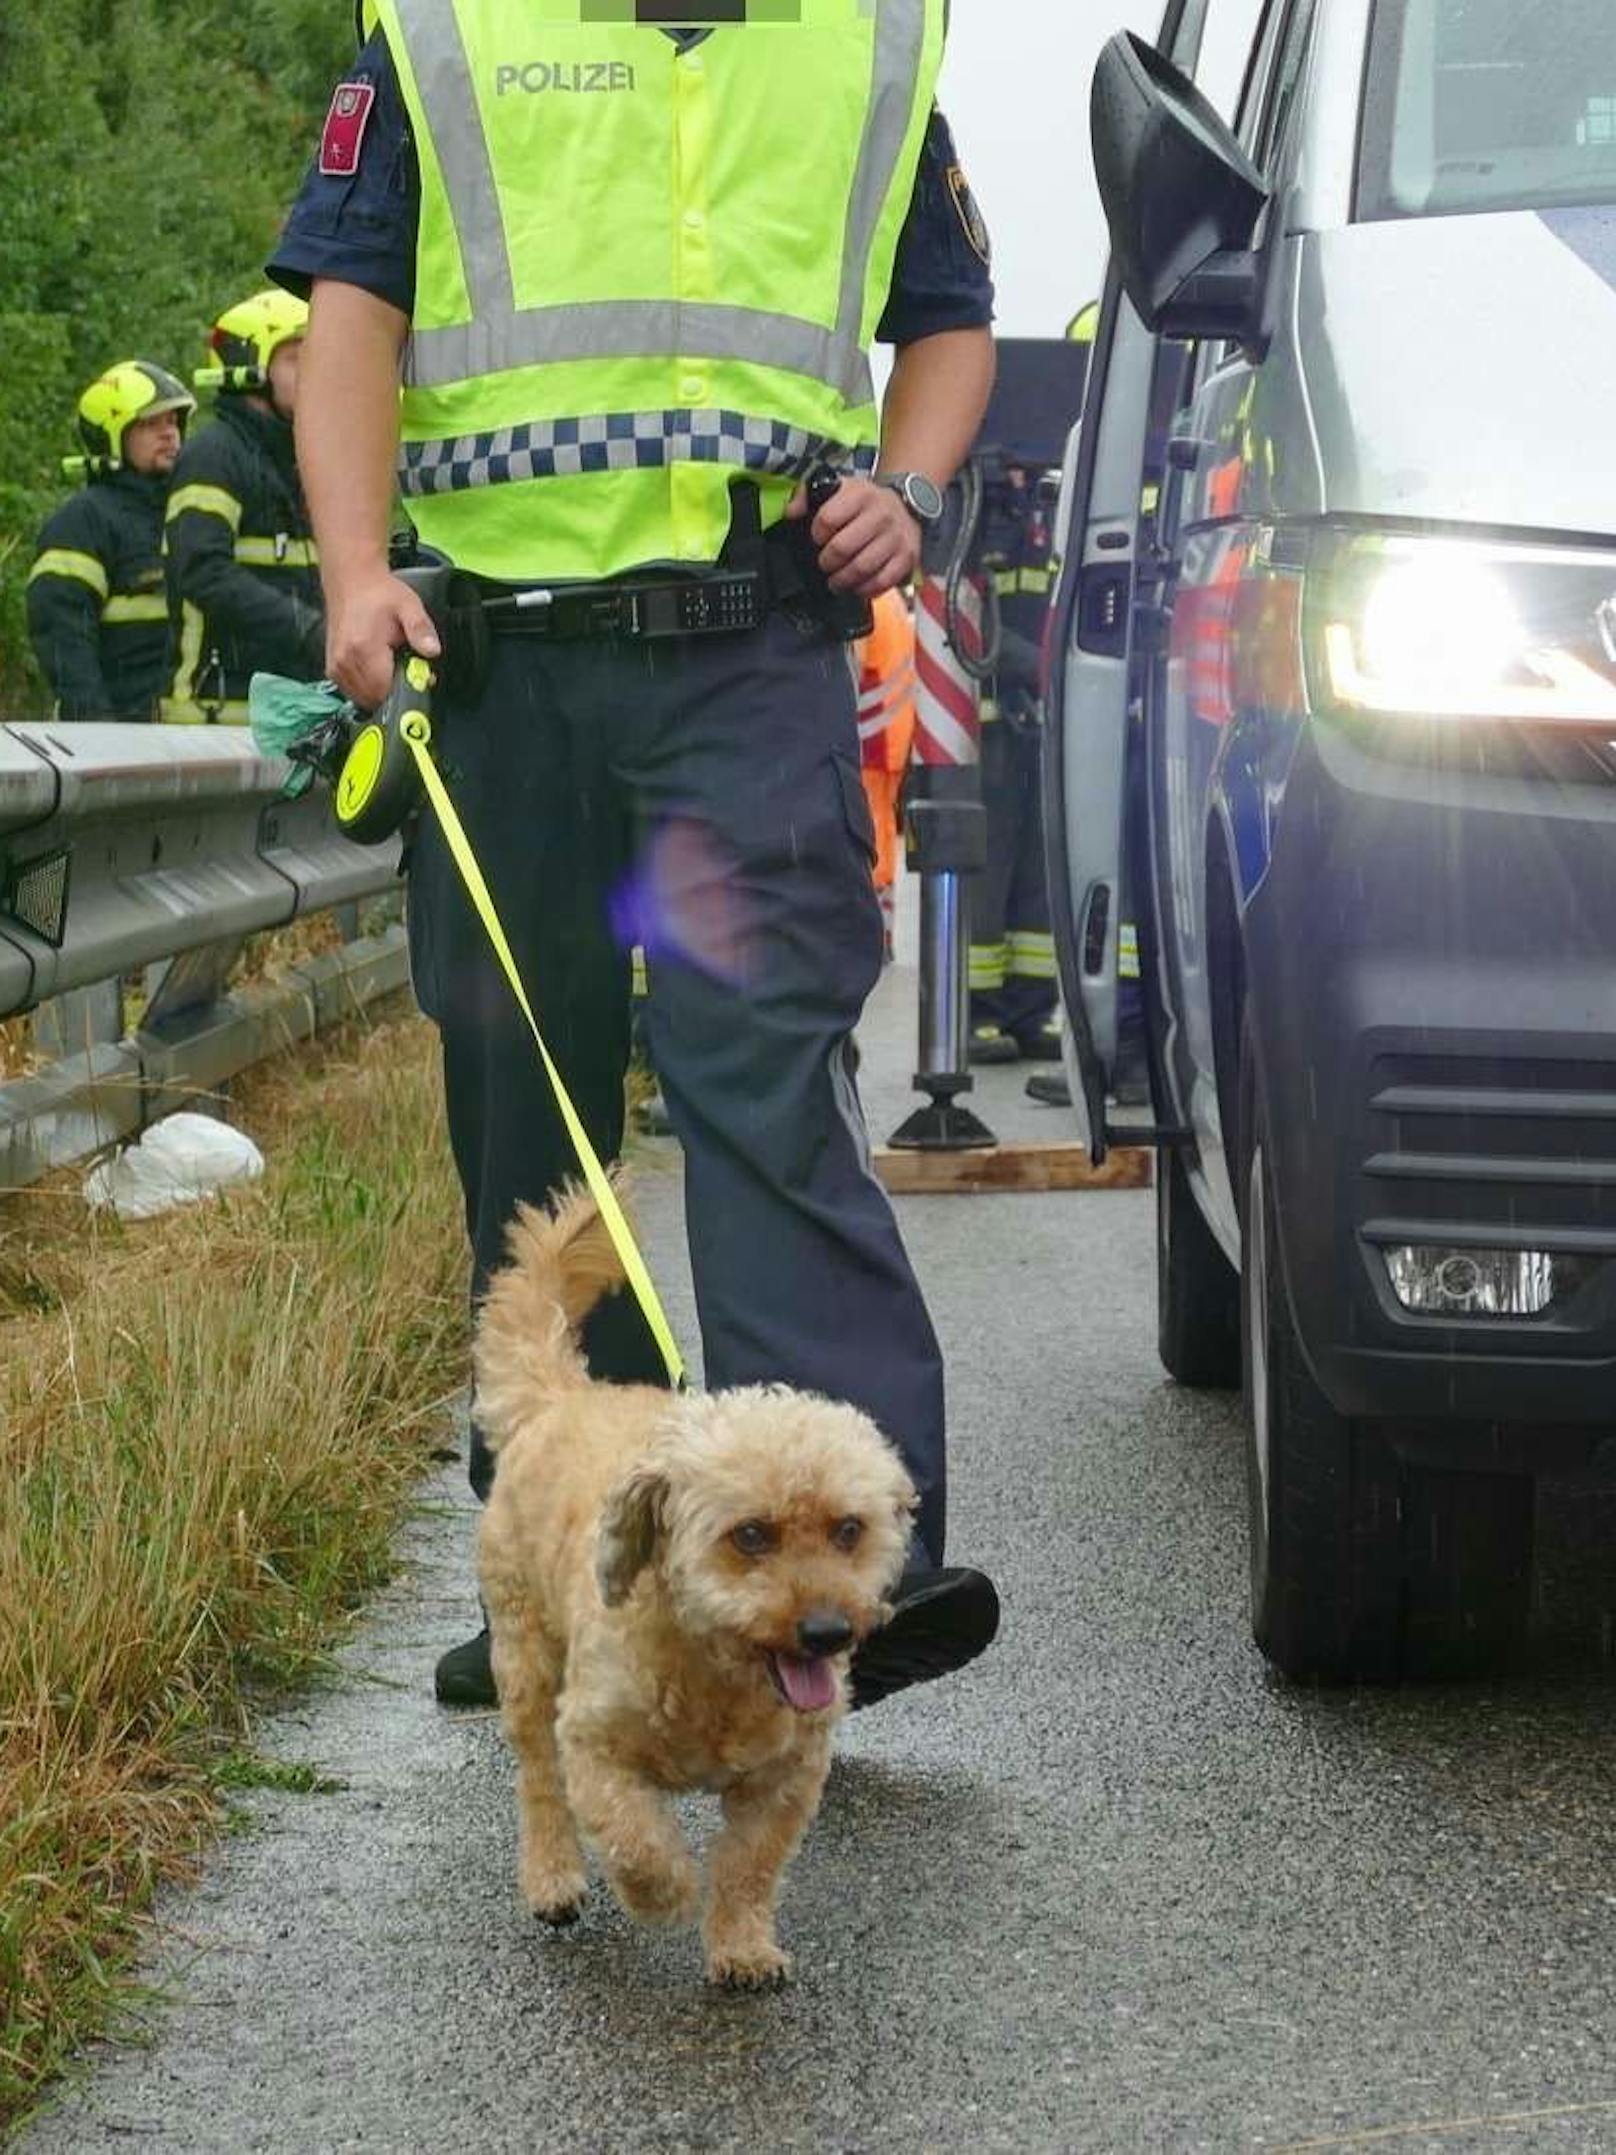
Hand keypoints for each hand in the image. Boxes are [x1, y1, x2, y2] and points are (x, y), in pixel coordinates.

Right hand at [323, 569, 440, 708]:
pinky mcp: (332, 670)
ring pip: (364, 699)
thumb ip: (421, 630)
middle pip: (375, 698)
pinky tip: (376, 669)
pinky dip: (368, 688)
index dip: (406, 688)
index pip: (386, 691)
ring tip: (389, 665)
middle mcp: (344, 661)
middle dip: (395, 691)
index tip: (417, 676)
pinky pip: (353, 693)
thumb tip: (433, 651)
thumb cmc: (380, 594)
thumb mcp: (409, 606)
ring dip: (381, 691)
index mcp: (363, 648)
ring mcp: (335, 667)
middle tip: (405, 668)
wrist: (351, 581)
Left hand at [786, 476, 921, 597]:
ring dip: (842, 580)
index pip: (827, 519)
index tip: (817, 539)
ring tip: (835, 581)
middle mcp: (880, 514)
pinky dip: (865, 589)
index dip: (817, 534)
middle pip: (843, 548)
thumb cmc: (864, 503)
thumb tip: (791, 512)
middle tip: (824, 564)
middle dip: (827, 562)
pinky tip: (856, 586)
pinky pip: (882, 581)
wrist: (906, 506)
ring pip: (862, 568)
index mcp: (859, 494)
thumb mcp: (838, 487)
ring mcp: (896, 537)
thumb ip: (807, 495)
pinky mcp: (906, 557)